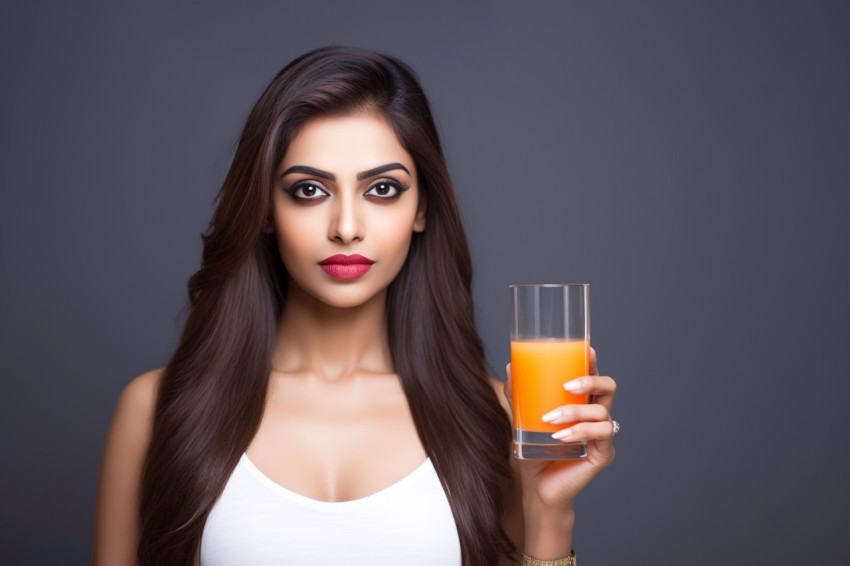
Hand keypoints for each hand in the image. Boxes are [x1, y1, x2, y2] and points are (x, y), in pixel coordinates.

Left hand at [505, 348, 616, 512]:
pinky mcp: (604, 454)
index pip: (593, 375)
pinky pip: (602, 434)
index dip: (593, 362)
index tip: (585, 351)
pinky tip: (561, 436)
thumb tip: (510, 366)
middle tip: (568, 385)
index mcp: (581, 402)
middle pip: (608, 387)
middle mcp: (596, 415)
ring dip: (575, 411)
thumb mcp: (522, 419)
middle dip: (591, 381)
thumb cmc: (533, 451)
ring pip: (602, 411)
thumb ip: (518, 394)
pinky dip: (581, 431)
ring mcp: (602, 435)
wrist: (535, 487)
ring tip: (550, 419)